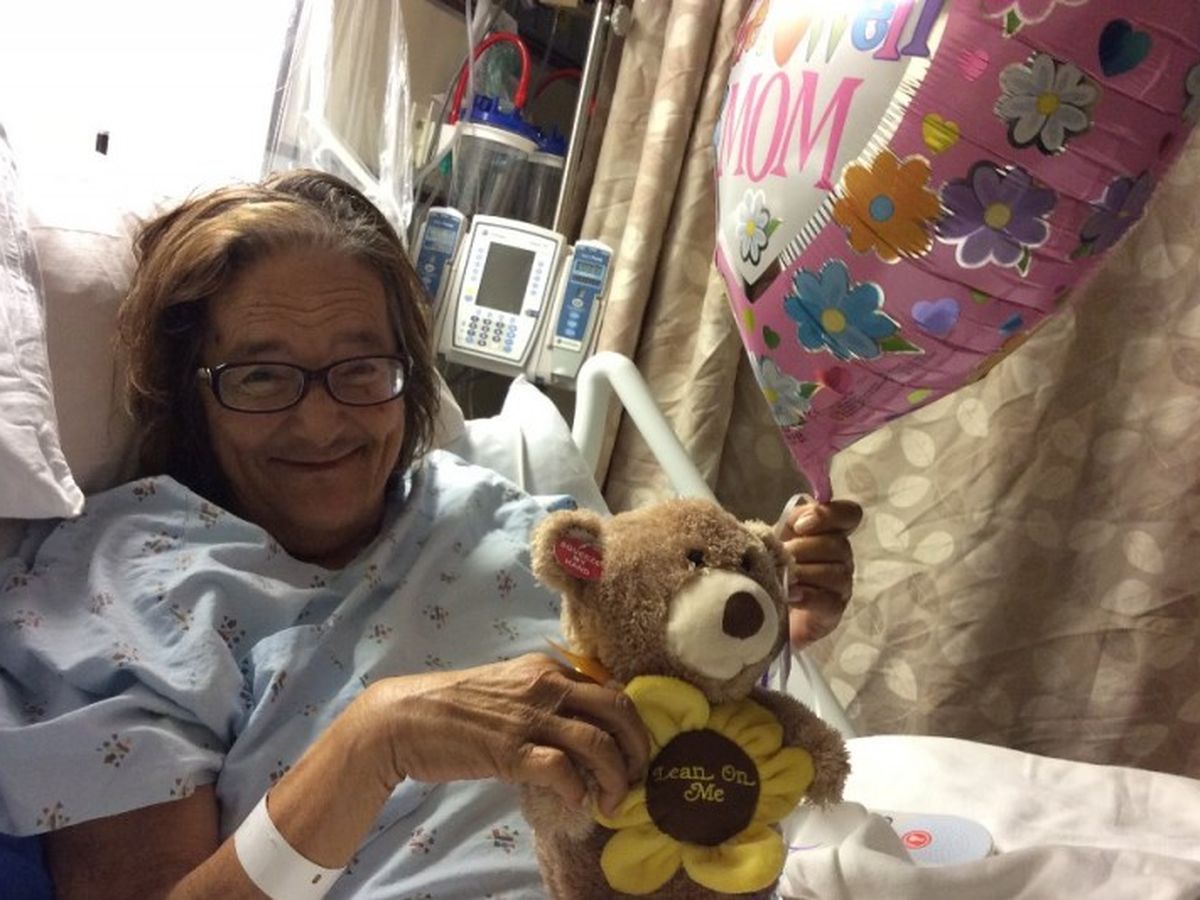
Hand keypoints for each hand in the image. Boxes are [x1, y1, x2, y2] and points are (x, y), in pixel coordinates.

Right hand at [360, 654, 649, 815]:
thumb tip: (581, 731)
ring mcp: (530, 717)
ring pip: (599, 743)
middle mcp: (546, 685)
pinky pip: (562, 769)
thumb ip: (545, 702)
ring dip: (617, 778)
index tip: (630, 754)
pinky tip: (576, 801)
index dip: (630, 726)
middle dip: (638, 748)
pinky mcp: (510, 749)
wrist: (405, 718)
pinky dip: (577, 789)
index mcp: (548, 669)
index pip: (610, 691)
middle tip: (637, 778)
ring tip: (613, 801)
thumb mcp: (511, 691)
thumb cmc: (455, 708)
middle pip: (619, 710)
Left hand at [780, 499, 861, 649]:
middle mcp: (841, 555)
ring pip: (835, 572)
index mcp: (828, 532)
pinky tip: (789, 594)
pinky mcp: (834, 610)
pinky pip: (828, 600)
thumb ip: (790, 521)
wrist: (767, 606)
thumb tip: (799, 518)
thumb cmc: (775, 565)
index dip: (828, 516)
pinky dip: (806, 596)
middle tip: (780, 556)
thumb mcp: (778, 536)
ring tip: (781, 576)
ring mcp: (841, 584)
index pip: (849, 514)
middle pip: (837, 544)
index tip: (800, 526)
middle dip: (803, 549)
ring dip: (803, 572)